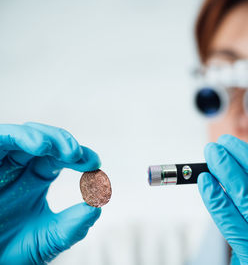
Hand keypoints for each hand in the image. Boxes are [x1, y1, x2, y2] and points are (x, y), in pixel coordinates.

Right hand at [0, 123, 101, 263]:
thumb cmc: (8, 253)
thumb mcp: (47, 239)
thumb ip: (73, 225)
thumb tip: (98, 207)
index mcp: (35, 180)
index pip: (61, 158)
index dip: (80, 156)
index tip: (96, 165)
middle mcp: (18, 169)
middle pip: (44, 142)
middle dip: (65, 143)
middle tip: (79, 155)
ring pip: (23, 135)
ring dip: (47, 137)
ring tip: (66, 152)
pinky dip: (19, 136)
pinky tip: (39, 147)